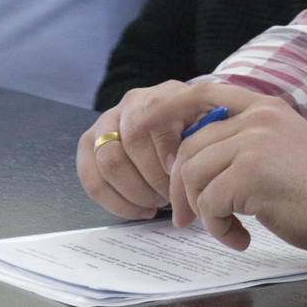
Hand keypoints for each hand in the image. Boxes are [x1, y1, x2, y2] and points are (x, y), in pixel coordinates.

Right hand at [78, 81, 273, 218]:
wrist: (187, 123)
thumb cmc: (206, 131)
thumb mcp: (217, 127)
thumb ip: (208, 137)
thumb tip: (186, 168)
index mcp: (164, 96)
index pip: (155, 127)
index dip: (168, 158)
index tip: (182, 178)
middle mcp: (131, 104)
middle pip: (131, 145)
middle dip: (153, 179)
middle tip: (173, 198)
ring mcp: (106, 122)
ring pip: (109, 163)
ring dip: (135, 191)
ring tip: (159, 204)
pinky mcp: (90, 145)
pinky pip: (91, 177)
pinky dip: (115, 201)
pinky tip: (141, 210)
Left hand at [170, 97, 306, 257]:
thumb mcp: (286, 147)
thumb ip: (248, 142)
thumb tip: (198, 160)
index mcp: (266, 108)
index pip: (202, 94)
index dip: (166, 110)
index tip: (143, 130)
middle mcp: (258, 118)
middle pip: (188, 146)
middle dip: (180, 187)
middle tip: (188, 218)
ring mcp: (254, 144)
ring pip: (193, 175)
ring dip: (201, 212)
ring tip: (226, 229)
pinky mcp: (252, 175)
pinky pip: (209, 204)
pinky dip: (219, 229)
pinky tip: (241, 238)